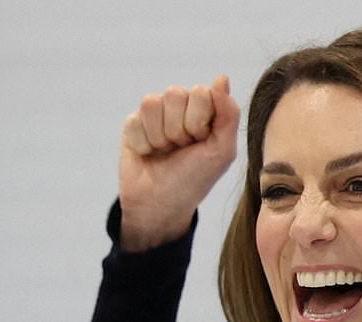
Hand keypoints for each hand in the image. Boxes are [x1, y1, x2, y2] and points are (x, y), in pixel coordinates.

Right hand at [117, 74, 240, 250]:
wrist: (161, 204)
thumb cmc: (195, 178)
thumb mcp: (222, 151)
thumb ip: (228, 114)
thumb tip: (221, 77)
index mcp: (205, 109)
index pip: (200, 92)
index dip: (198, 121)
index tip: (200, 142)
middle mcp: (180, 106)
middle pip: (174, 94)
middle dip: (178, 130)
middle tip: (181, 149)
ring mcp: (156, 113)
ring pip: (151, 103)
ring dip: (159, 136)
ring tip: (165, 151)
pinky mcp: (133, 124)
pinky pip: (134, 121)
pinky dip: (143, 145)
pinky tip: (148, 154)